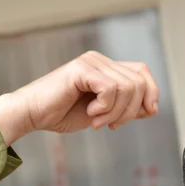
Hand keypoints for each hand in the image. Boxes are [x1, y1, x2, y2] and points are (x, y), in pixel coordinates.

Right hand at [0, 51, 159, 145]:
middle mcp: (100, 60)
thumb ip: (126, 107)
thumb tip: (151, 107)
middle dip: (131, 111)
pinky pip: (110, 89)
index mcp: (106, 68)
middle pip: (138, 82)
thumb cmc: (62, 113)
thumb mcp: (104, 113)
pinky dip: (105, 107)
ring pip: (127, 88)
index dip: (151, 93)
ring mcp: (90, 62)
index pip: (142, 72)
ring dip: (116, 112)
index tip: (146, 114)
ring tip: (97, 120)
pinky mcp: (81, 69)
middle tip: (112, 125)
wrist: (33, 115)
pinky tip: (90, 113)